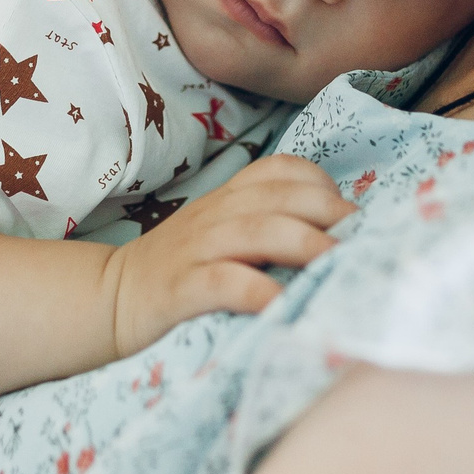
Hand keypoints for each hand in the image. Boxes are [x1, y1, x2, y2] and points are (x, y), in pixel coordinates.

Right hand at [105, 156, 351, 357]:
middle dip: (327, 211)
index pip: (281, 169)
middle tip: (360, 238)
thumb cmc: (184, 271)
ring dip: (303, 244)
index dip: (321, 185)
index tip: (350, 217)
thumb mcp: (224, 235)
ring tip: (336, 265)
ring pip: (256, 231)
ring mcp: (196, 249)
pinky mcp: (179, 289)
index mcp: (229, 198)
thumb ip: (268, 226)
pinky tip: (282, 304)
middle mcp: (216, 214)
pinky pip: (222, 282)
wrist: (113, 299)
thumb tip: (339, 239)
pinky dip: (256, 290)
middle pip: (278, 196)